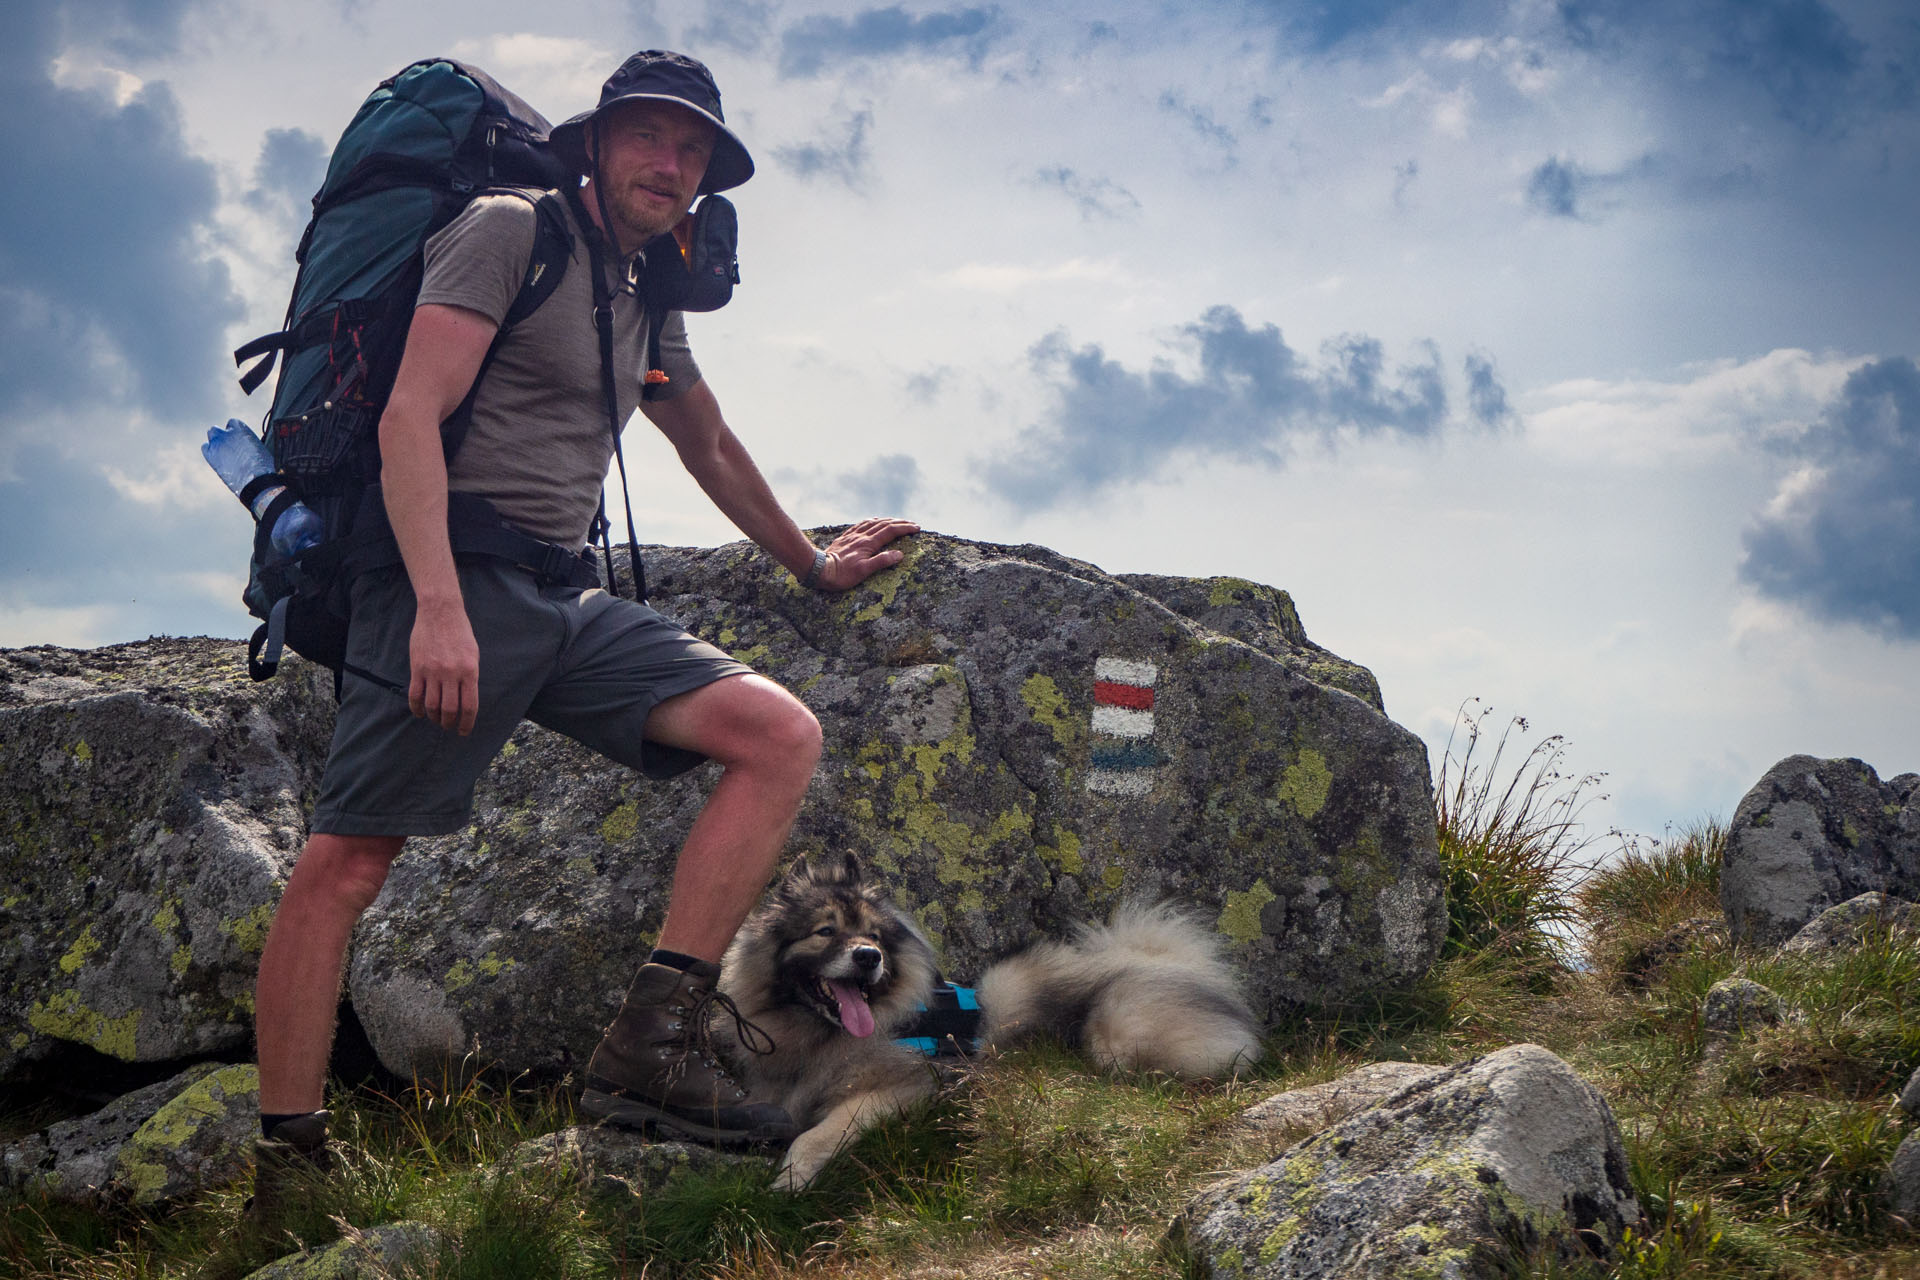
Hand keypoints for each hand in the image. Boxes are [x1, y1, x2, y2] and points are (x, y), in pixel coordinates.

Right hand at [407, 601, 480, 733]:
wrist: (440, 612)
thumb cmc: (460, 632)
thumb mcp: (473, 654)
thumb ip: (470, 677)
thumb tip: (466, 699)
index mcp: (470, 671)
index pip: (469, 706)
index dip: (467, 723)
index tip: (463, 731)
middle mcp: (451, 673)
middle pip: (449, 709)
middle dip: (449, 723)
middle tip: (448, 727)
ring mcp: (433, 671)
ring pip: (431, 705)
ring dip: (434, 717)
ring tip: (436, 720)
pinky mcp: (417, 668)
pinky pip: (415, 695)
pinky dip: (417, 708)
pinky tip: (420, 713)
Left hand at [815, 518, 919, 591]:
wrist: (820, 569)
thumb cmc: (842, 574)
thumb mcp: (864, 571)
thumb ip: (882, 561)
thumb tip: (899, 554)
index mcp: (868, 543)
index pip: (891, 531)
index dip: (905, 529)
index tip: (917, 529)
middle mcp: (861, 536)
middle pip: (884, 524)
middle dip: (900, 523)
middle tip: (912, 524)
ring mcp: (853, 535)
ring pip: (874, 522)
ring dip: (888, 520)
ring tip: (897, 521)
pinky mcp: (846, 537)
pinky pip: (862, 524)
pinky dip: (872, 521)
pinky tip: (873, 521)